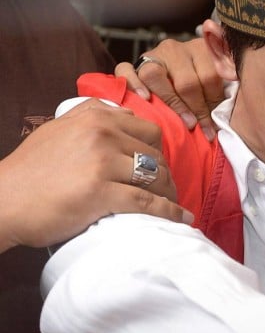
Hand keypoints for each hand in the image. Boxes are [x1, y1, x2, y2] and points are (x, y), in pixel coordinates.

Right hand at [0, 99, 190, 251]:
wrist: (2, 200)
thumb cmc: (30, 170)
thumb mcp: (58, 129)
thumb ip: (90, 117)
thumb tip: (122, 114)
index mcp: (94, 118)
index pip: (148, 130)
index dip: (157, 151)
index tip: (159, 167)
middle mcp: (101, 135)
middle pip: (156, 154)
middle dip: (166, 174)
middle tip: (167, 190)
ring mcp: (101, 163)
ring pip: (156, 176)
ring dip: (169, 193)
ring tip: (173, 204)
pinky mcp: (101, 192)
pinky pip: (148, 202)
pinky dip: (168, 211)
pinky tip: (180, 218)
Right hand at [114, 21, 224, 140]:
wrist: (173, 74)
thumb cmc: (202, 85)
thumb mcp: (219, 77)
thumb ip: (226, 76)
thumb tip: (235, 79)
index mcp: (200, 48)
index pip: (209, 76)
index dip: (215, 102)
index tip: (217, 123)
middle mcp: (175, 48)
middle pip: (186, 81)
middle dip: (197, 109)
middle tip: (204, 129)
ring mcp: (152, 55)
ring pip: (154, 76)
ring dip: (172, 104)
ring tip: (186, 123)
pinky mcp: (133, 64)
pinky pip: (125, 70)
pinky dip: (133, 84)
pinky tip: (146, 99)